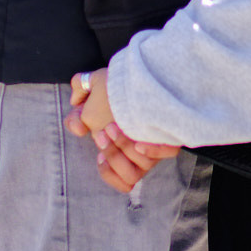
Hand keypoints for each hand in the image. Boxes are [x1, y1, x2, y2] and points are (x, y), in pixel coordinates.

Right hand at [65, 72, 179, 194]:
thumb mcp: (94, 86)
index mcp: (125, 150)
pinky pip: (168, 152)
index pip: (121, 180)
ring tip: (114, 127)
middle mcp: (143, 153)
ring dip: (125, 149)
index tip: (99, 156)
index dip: (108, 172)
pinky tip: (141, 142)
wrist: (146, 70)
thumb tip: (79, 125)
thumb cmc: (119, 83)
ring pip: (144, 167)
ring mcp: (157, 145)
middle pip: (130, 175)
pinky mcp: (172, 136)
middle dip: (113, 155)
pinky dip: (153, 151)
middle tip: (104, 132)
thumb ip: (78, 105)